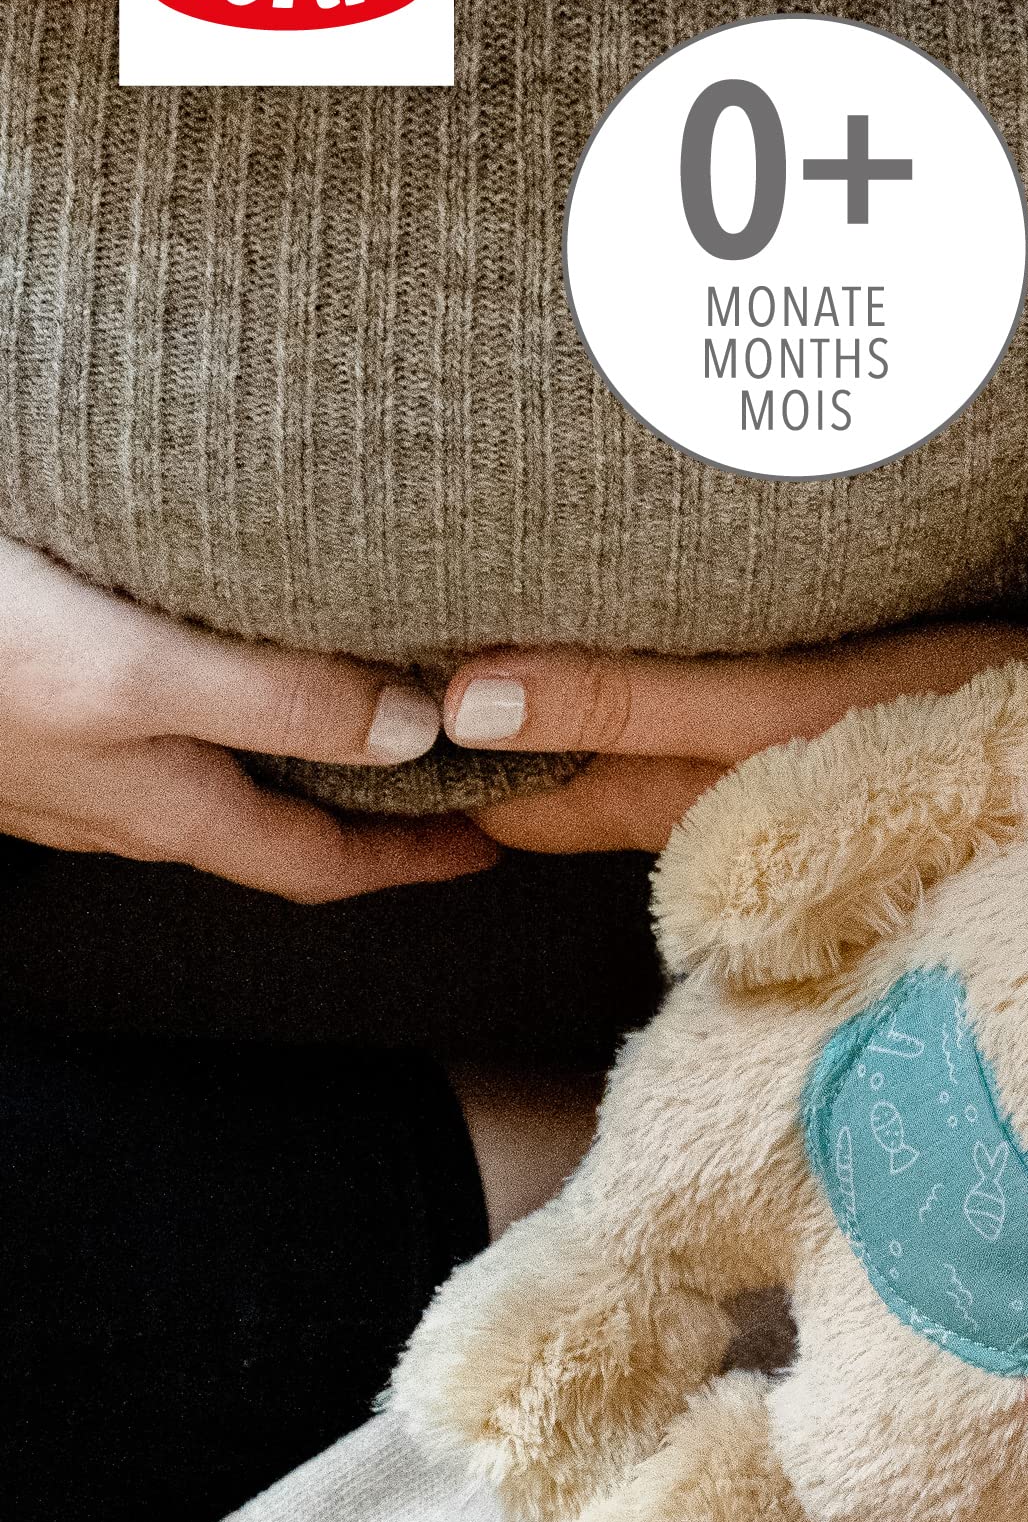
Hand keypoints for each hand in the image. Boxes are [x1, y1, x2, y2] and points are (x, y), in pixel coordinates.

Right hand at [0, 538, 495, 899]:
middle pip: (275, 827)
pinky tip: (232, 658)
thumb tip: (413, 733)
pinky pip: (159, 730)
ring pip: (215, 779)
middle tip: (449, 775)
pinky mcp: (29, 712)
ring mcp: (68, 765)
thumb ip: (272, 703)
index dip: (411, 861)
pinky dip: (229, 711)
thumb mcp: (133, 674)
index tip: (488, 845)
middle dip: (367, 810)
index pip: (318, 863)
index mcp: (164, 808)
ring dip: (299, 756)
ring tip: (365, 707)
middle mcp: (118, 803)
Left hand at [443, 623, 1027, 851]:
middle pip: (542, 760)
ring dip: (546, 676)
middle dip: (470, 704)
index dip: (431, 735)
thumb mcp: (772, 707)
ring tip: (471, 589)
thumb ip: (627, 700)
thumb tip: (463, 703)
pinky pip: (667, 710)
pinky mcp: (778, 731)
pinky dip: (622, 666)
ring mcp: (729, 767)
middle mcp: (681, 795)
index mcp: (662, 798)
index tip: (362, 663)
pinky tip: (611, 601)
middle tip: (387, 610)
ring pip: (603, 730)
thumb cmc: (930, 714)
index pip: (502, 789)